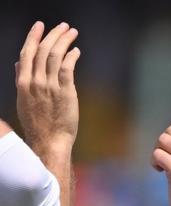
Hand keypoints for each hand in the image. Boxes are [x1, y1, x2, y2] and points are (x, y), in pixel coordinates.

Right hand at [16, 22, 79, 150]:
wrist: (49, 141)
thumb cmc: (38, 123)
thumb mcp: (24, 100)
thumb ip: (21, 79)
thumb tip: (19, 64)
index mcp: (23, 83)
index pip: (26, 53)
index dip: (33, 36)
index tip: (40, 25)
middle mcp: (35, 82)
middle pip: (43, 50)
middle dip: (53, 34)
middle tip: (64, 26)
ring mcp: (50, 87)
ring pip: (55, 56)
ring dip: (65, 41)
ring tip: (72, 32)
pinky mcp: (65, 92)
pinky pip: (68, 68)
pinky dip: (72, 56)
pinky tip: (76, 51)